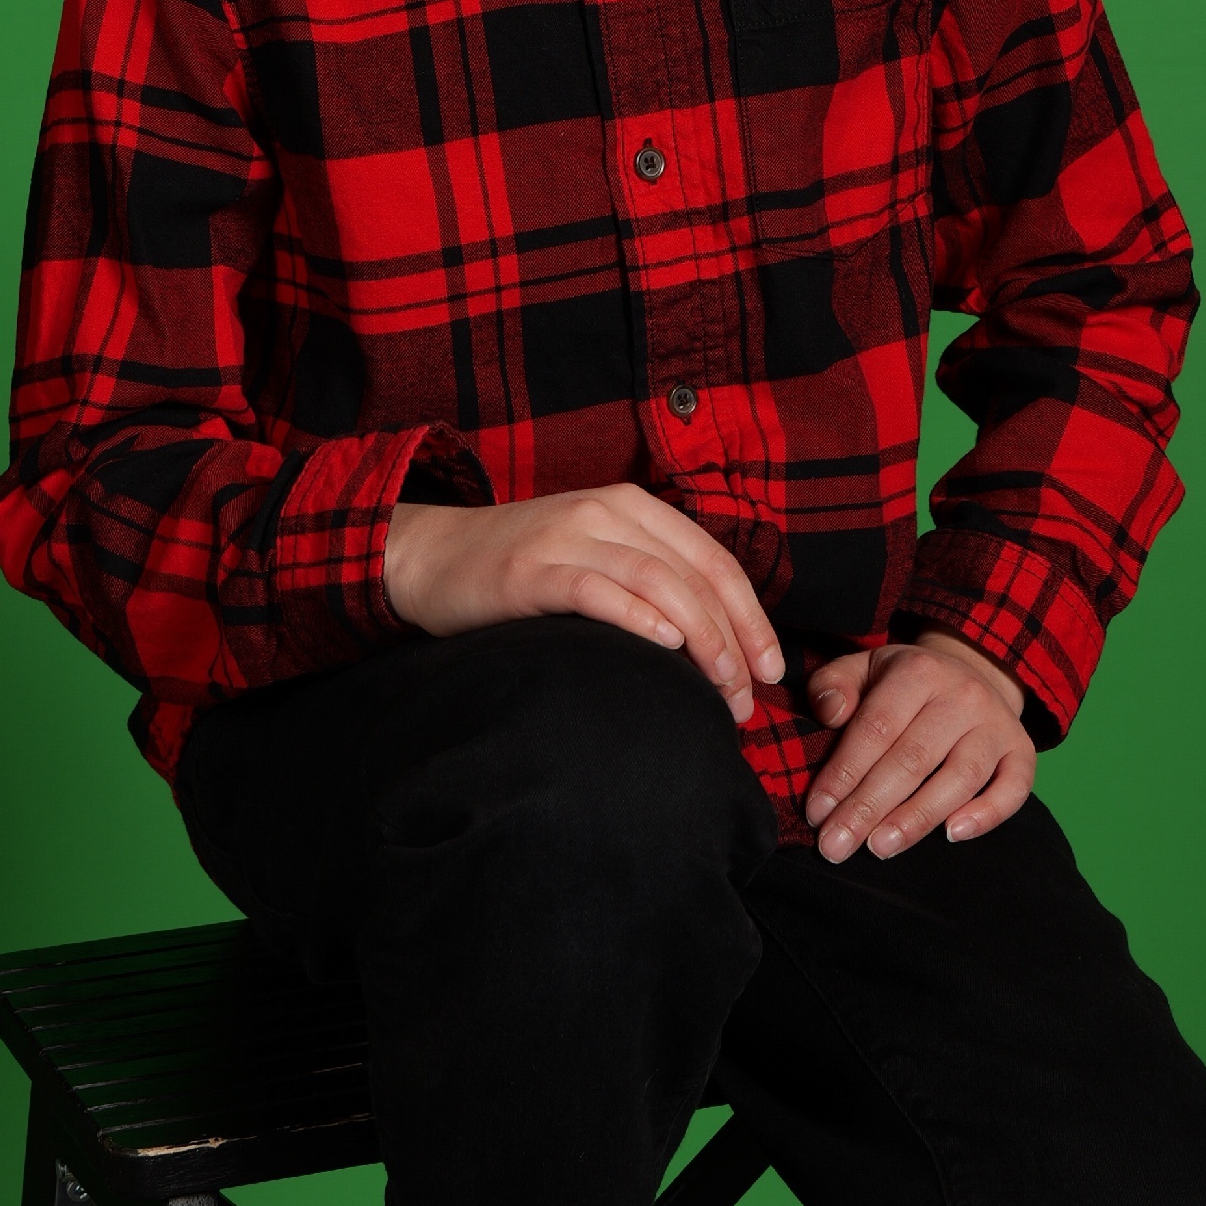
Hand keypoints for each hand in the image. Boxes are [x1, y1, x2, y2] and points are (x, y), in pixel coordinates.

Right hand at [385, 488, 783, 724]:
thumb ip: (648, 576)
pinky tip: (666, 649)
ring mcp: (567, 537)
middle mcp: (605, 512)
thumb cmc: (521, 568)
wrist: (433, 557)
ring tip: (722, 690)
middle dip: (735, 640)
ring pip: (659, 583)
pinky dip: (640, 619)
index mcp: (631, 506)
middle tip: (749, 699)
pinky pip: (597, 591)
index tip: (772, 668)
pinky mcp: (531, 570)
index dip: (752, 615)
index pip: (714, 560)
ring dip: (702, 641)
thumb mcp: (594, 553)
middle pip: (695, 576)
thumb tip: (717, 640)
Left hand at [801, 631, 1034, 861]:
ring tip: (880, 848)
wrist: (971, 672)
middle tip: (836, 847)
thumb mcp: (862, 668)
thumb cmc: (903, 684)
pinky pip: (1013, 788)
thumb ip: (832, 685)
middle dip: (869, 808)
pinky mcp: (1022, 751)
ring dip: (917, 818)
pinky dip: (987, 814)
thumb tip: (830, 714)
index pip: (876, 728)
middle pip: (913, 759)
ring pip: (960, 778)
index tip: (817, 813)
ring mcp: (997, 725)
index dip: (844, 774)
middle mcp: (963, 695)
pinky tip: (952, 835)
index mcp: (918, 670)